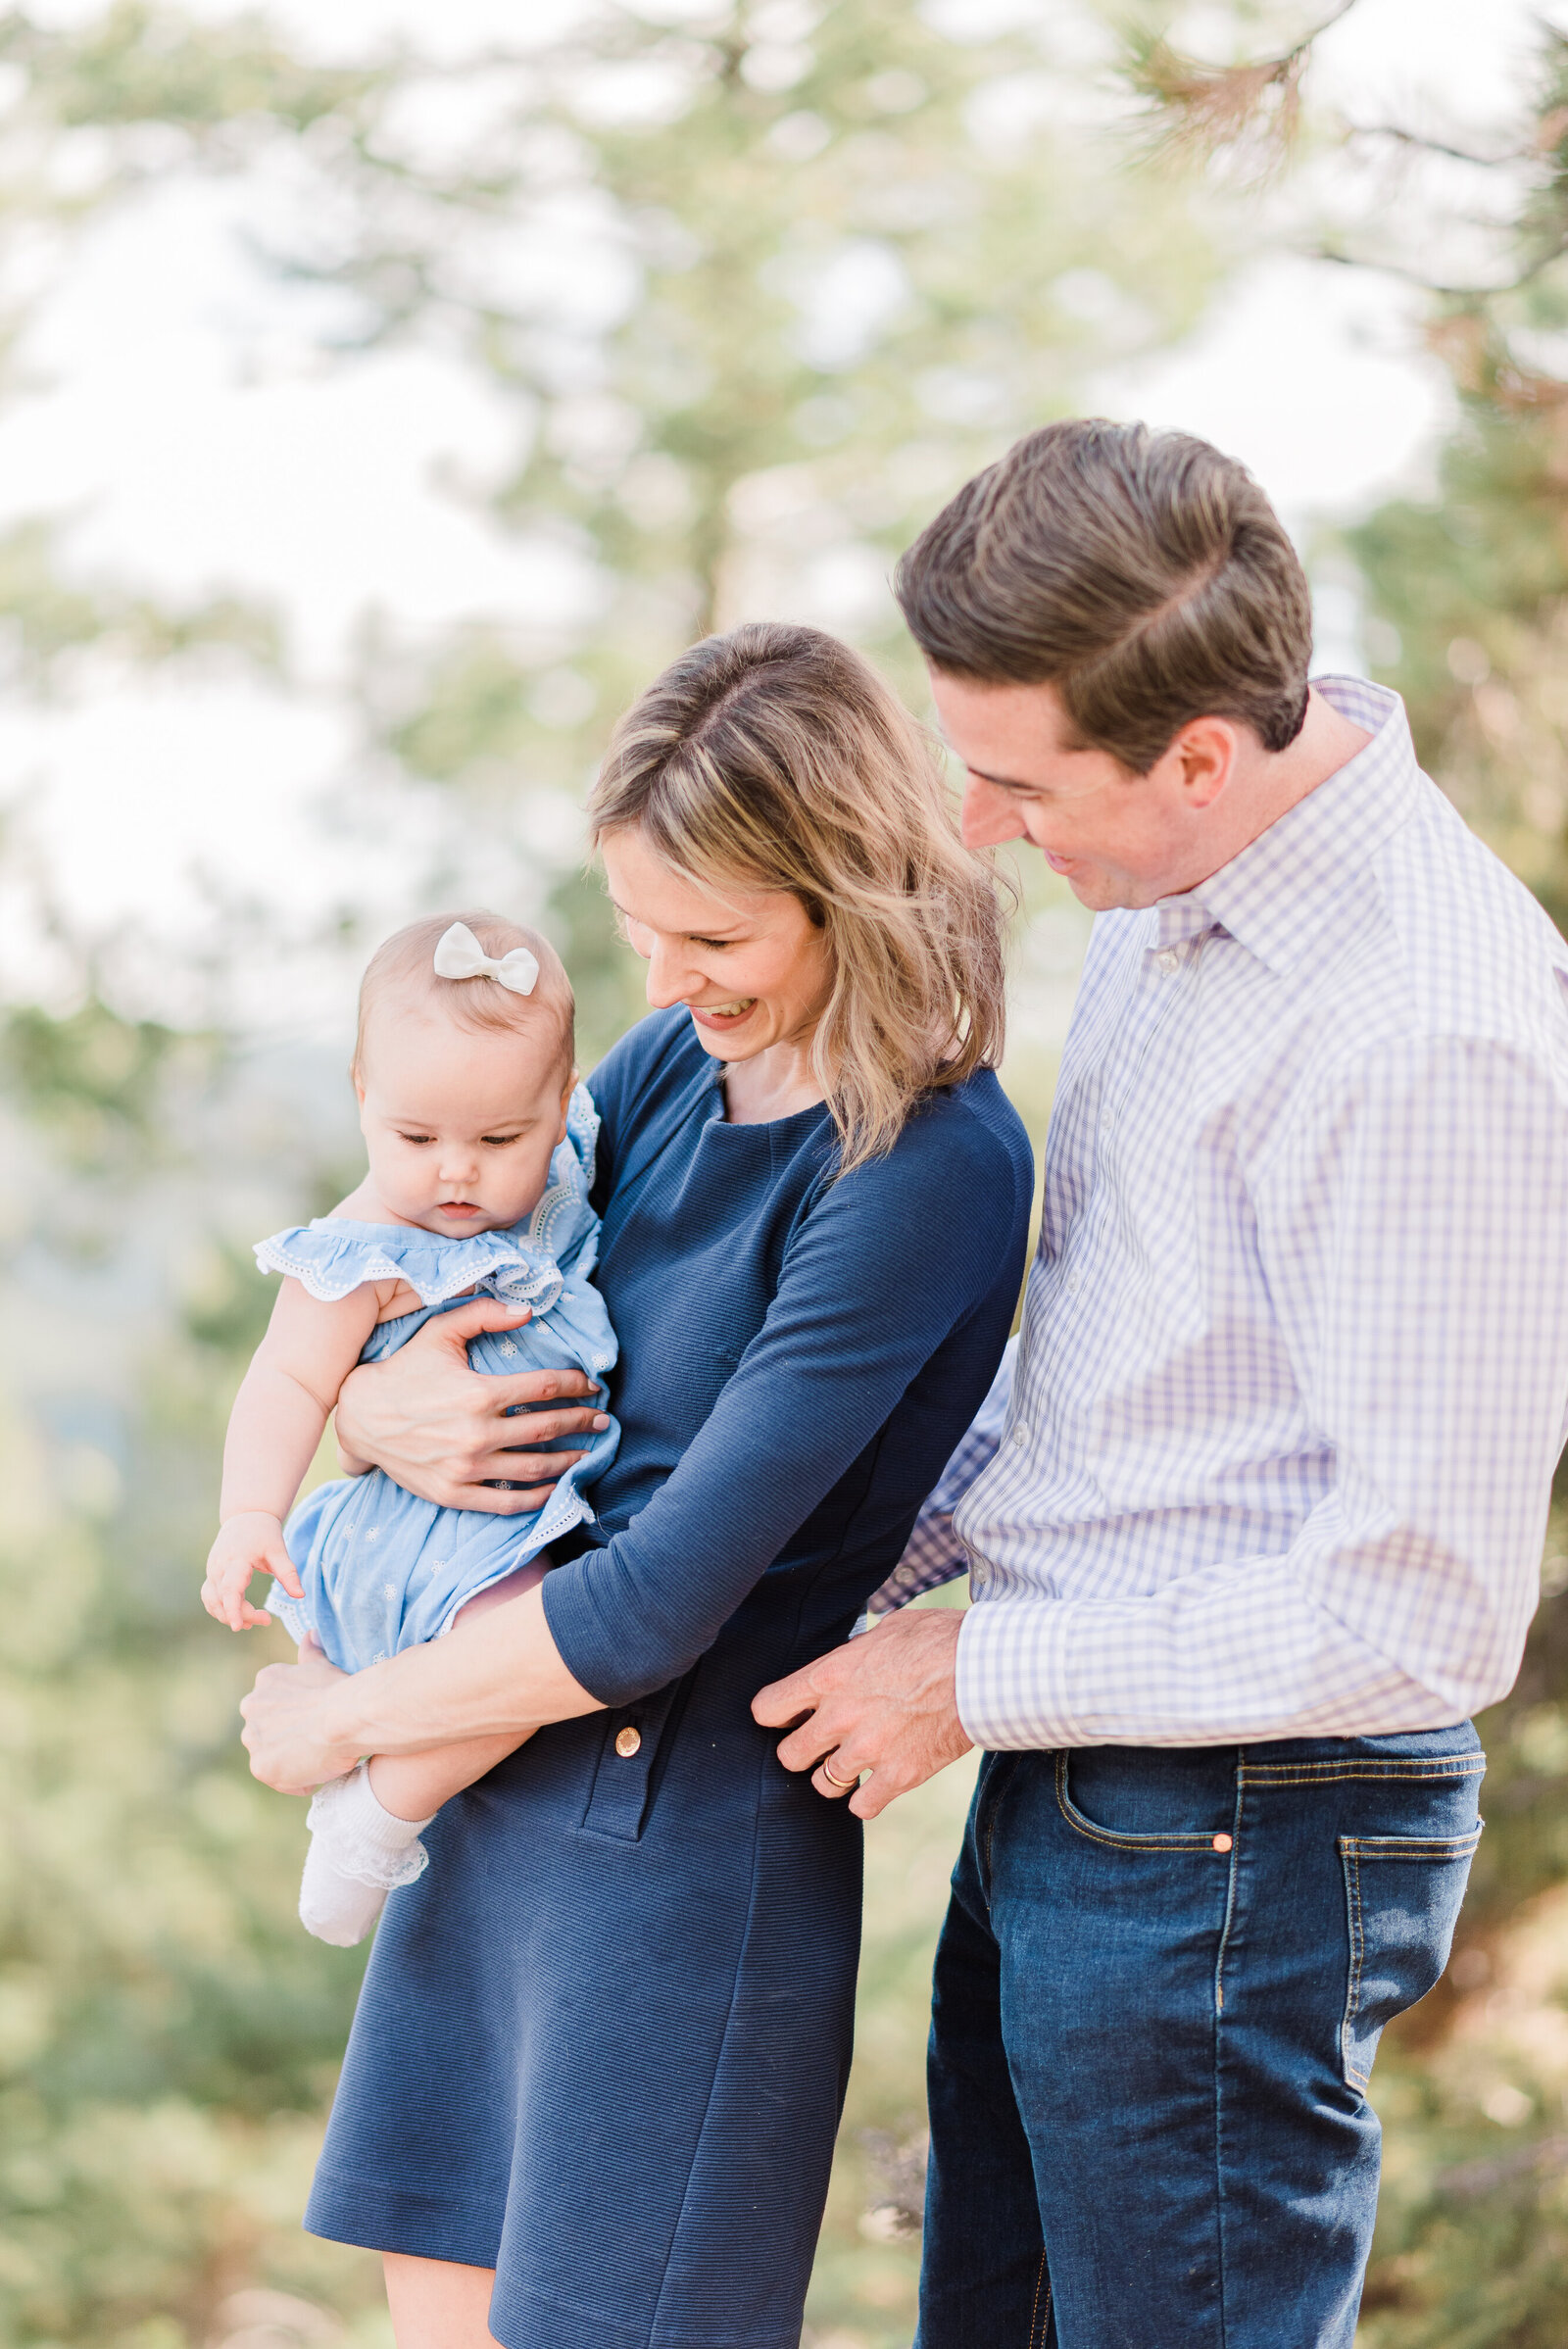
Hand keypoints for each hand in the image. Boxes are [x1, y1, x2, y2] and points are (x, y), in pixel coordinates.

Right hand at [201, 1512, 304, 1630]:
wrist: (246, 1516)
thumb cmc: (264, 1534)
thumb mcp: (279, 1551)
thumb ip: (288, 1573)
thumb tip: (300, 1596)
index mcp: (236, 1560)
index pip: (230, 1589)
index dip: (233, 1609)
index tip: (238, 1627)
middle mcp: (219, 1567)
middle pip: (222, 1599)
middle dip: (241, 1615)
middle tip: (266, 1619)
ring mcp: (212, 1571)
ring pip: (212, 1602)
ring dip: (228, 1615)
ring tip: (253, 1622)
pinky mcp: (211, 1575)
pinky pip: (210, 1598)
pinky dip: (220, 1609)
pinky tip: (239, 1614)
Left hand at [240, 1636, 356, 1793]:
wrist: (346, 1714)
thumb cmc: (340, 1689)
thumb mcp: (322, 1665)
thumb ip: (310, 1653)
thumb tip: (310, 1635)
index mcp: (265, 1682)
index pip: (275, 1707)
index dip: (298, 1717)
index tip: (318, 1721)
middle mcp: (250, 1707)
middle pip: (268, 1731)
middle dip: (289, 1738)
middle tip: (320, 1741)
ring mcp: (253, 1737)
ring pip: (272, 1756)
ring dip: (293, 1760)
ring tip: (321, 1758)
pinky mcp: (260, 1765)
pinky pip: (281, 1779)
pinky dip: (299, 1780)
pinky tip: (319, 1772)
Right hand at [332, 1298, 609, 1514]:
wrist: (360, 1417)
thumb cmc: (404, 1370)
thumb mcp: (439, 1332)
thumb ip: (484, 1314)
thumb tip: (528, 1310)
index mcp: (478, 1393)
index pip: (543, 1389)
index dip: (574, 1385)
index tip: (591, 1385)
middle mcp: (476, 1434)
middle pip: (547, 1428)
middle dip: (580, 1422)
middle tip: (602, 1420)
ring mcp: (465, 1468)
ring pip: (534, 1468)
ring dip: (568, 1460)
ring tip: (587, 1453)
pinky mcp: (454, 1493)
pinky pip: (506, 1503)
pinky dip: (538, 1498)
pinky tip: (556, 1488)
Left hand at [752, 1607, 973, 1819]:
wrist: (983, 1667)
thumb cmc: (938, 1639)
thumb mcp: (886, 1631)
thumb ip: (855, 1655)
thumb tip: (848, 1661)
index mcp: (830, 1676)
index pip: (768, 1709)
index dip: (775, 1715)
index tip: (788, 1717)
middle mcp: (840, 1716)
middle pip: (789, 1756)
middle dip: (802, 1751)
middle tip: (820, 1745)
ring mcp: (869, 1750)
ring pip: (823, 1784)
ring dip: (835, 1776)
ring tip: (853, 1764)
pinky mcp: (899, 1775)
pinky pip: (861, 1807)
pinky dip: (866, 1800)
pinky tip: (877, 1784)